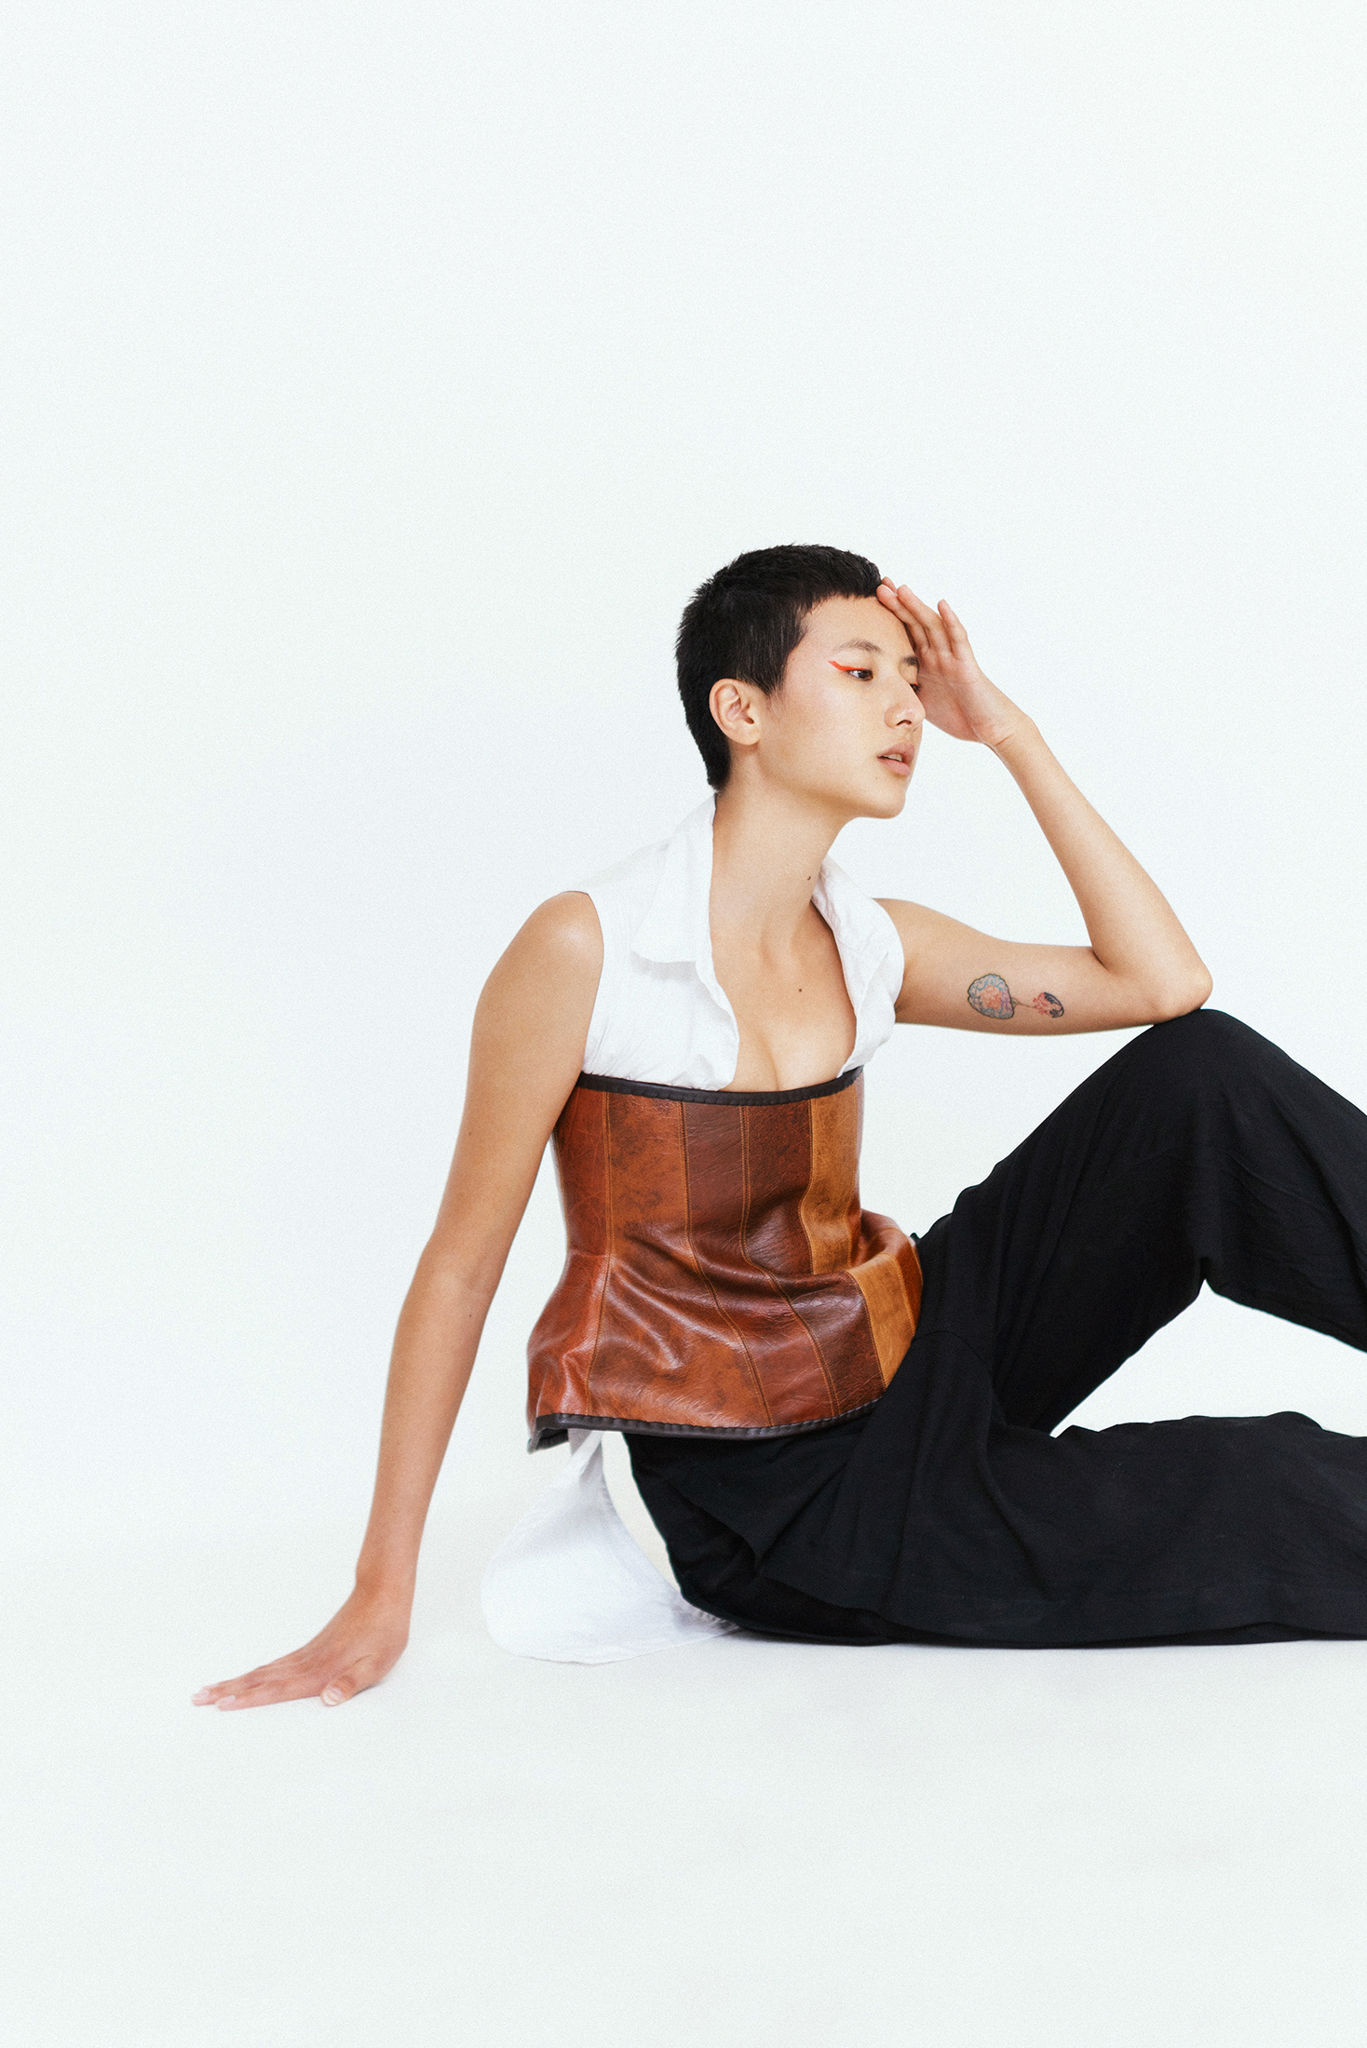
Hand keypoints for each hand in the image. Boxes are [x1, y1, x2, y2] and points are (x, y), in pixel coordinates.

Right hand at [191, 1585, 410, 1711]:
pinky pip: (276, 1664)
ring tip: (209, 1688)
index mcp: (320, 1671)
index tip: (222, 1706)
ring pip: (263, 1670)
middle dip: (228, 1691)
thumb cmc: (384, 1632)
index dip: (250, 1699)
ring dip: (236, 1681)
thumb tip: (328, 1699)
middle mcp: (307, 1662)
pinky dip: (256, 1672)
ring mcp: (306, 1653)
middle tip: (196, 1698)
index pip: (278, 1689)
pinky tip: (248, 1678)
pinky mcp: (310, 1648)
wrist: (383, 1593)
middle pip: (260, 1679)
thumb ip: (351, 1683)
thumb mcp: (377, 1663)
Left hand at [876, 580, 1026, 748]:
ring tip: (902, 589)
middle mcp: (938, 655)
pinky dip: (951, 622)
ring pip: (933, 627)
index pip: (905, 634)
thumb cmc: (961, 716)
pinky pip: (958, 640)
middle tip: (881, 584)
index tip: (871, 599)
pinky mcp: (967, 666)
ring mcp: (952, 658)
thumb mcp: (922, 704)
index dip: (890, 617)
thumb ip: (904, 694)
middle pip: (916, 624)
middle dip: (898, 604)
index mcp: (925, 663)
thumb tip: (875, 696)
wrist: (990, 728)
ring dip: (917, 607)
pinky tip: (942, 604)